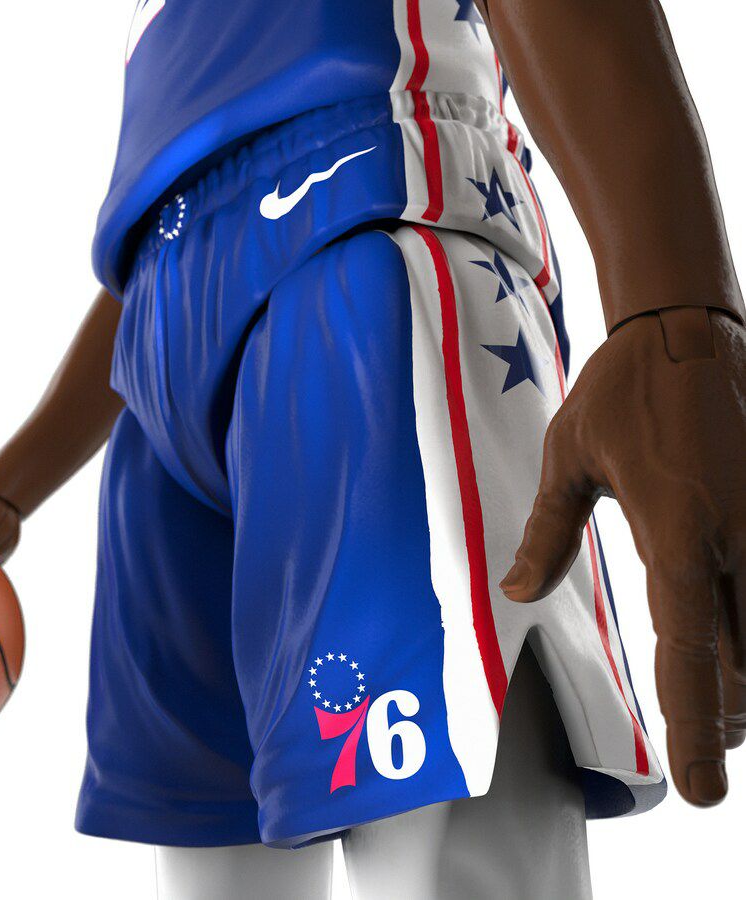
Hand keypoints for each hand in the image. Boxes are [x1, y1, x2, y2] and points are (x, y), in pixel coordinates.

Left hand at [501, 308, 745, 806]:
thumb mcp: (567, 460)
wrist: (685, 330)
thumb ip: (546, 534)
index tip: (702, 790)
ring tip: (727, 714)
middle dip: (729, 718)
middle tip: (709, 748)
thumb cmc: (618, 393)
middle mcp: (736, 537)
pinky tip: (741, 642)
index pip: (691, 654)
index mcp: (676, 534)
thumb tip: (518, 592)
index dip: (696, 731)